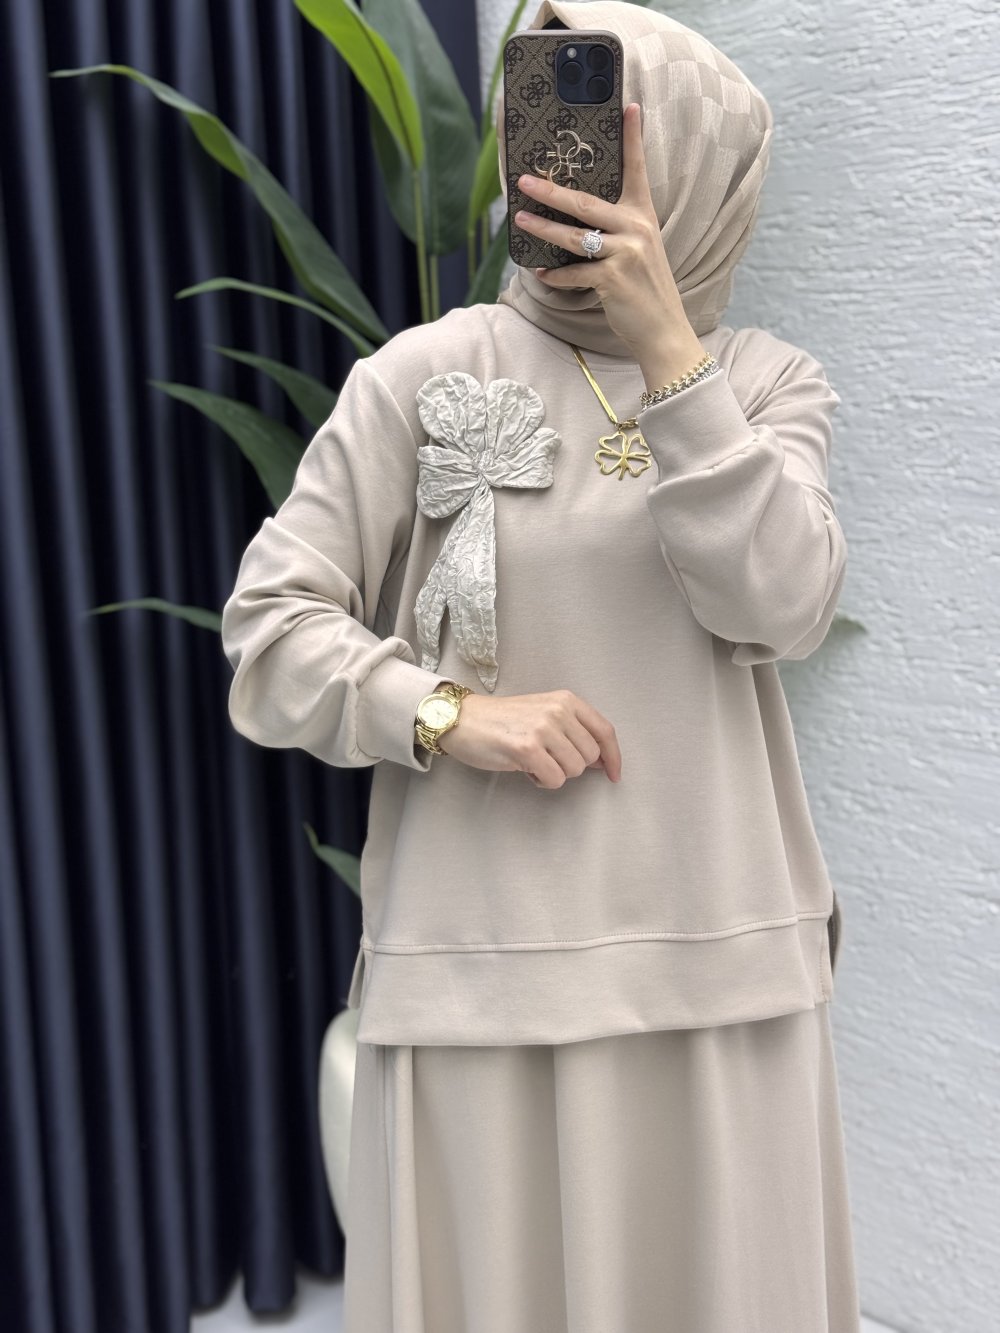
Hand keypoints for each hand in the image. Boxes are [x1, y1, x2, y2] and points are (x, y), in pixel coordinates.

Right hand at [438, 689, 621, 789]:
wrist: (463, 719)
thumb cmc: (503, 720)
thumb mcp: (544, 714)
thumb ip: (574, 731)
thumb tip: (603, 761)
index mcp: (566, 700)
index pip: (604, 731)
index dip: (614, 756)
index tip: (614, 774)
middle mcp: (558, 711)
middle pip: (590, 757)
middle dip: (572, 766)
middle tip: (547, 758)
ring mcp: (543, 729)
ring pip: (573, 770)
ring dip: (554, 773)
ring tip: (533, 760)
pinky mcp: (527, 749)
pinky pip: (554, 779)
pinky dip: (542, 781)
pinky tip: (524, 768)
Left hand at [513, 103, 704, 386]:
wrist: (664, 331)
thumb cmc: (646, 291)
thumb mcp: (641, 253)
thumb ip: (618, 232)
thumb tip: (580, 221)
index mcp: (644, 217)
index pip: (637, 170)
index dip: (632, 138)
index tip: (629, 106)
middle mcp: (636, 229)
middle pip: (586, 202)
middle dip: (551, 191)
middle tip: (525, 180)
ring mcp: (625, 254)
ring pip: (574, 236)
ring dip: (542, 229)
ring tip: (519, 219)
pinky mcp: (613, 279)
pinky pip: (574, 272)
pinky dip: (555, 275)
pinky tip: (541, 273)